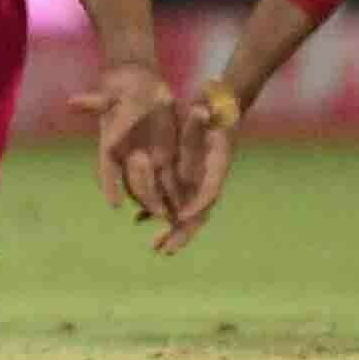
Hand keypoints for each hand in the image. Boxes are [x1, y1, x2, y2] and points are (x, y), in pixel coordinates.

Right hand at [67, 60, 182, 230]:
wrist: (147, 86)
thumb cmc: (128, 88)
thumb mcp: (115, 92)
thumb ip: (97, 101)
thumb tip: (72, 102)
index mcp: (111, 145)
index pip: (106, 168)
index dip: (109, 184)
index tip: (112, 203)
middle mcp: (127, 157)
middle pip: (132, 182)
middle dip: (144, 196)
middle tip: (154, 209)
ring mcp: (147, 161)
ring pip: (151, 187)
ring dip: (159, 202)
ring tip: (169, 214)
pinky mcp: (166, 160)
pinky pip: (170, 181)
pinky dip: (175, 194)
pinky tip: (186, 205)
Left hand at [154, 83, 240, 254]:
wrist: (217, 110)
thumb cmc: (211, 109)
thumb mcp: (206, 109)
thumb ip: (202, 115)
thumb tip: (202, 110)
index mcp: (218, 165)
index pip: (210, 190)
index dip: (197, 204)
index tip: (181, 217)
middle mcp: (210, 179)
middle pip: (199, 212)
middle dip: (183, 232)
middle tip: (166, 250)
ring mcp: (200, 182)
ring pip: (186, 213)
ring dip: (171, 230)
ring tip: (157, 247)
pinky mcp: (187, 180)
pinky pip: (174, 201)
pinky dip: (159, 211)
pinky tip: (139, 221)